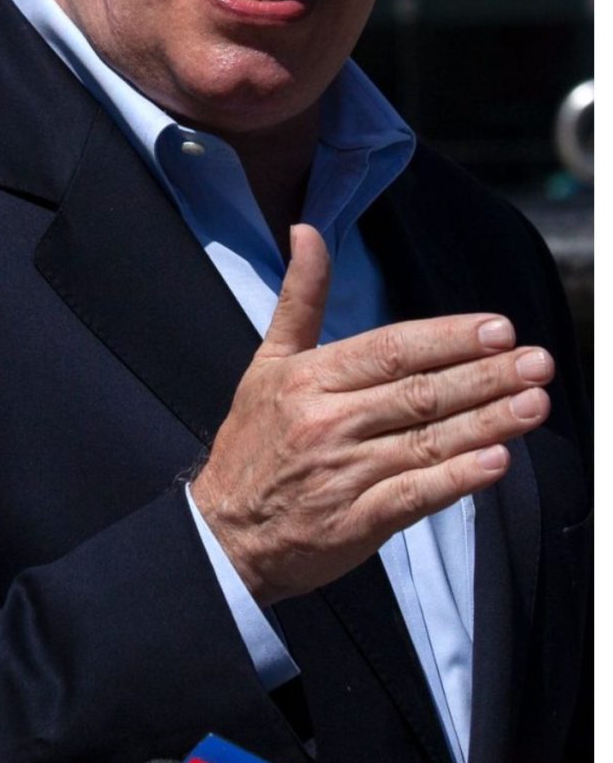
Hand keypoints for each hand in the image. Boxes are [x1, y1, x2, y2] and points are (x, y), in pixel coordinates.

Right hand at [193, 224, 551, 607]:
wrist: (225, 531)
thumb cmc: (253, 443)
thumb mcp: (266, 364)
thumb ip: (299, 301)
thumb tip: (307, 231)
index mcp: (307, 380)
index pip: (390, 350)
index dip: (448, 339)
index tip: (500, 330)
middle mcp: (326, 422)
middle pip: (418, 393)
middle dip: (484, 376)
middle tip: (538, 362)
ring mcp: (342, 473)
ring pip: (427, 441)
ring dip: (488, 423)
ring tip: (535, 404)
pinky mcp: (356, 521)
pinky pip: (415, 495)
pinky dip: (457, 480)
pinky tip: (496, 463)